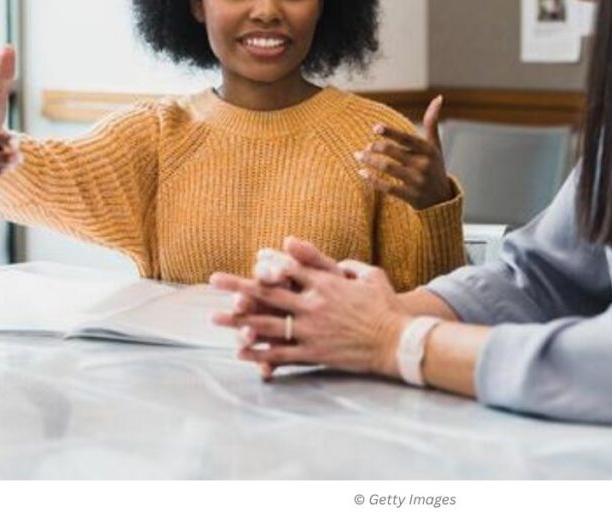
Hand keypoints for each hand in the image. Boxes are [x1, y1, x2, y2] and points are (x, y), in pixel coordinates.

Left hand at [211, 239, 407, 379]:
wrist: (397, 341)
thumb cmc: (386, 306)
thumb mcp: (370, 275)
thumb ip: (346, 264)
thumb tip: (331, 260)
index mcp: (326, 283)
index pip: (290, 269)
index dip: (268, 263)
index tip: (251, 258)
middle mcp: (314, 304)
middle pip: (269, 293)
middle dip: (239, 286)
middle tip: (214, 280)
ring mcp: (312, 330)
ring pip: (268, 324)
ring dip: (239, 321)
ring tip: (215, 318)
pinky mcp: (314, 353)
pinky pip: (281, 353)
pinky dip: (260, 353)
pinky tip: (240, 352)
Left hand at [355, 95, 453, 209]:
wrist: (442, 199)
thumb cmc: (435, 167)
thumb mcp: (436, 146)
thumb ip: (433, 123)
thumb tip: (438, 97)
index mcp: (429, 151)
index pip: (407, 139)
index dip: (391, 133)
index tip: (375, 127)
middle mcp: (424, 166)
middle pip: (394, 154)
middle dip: (376, 148)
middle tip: (365, 146)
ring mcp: (417, 182)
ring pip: (388, 169)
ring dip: (370, 161)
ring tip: (358, 156)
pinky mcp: (410, 197)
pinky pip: (388, 188)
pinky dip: (373, 180)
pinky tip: (361, 173)